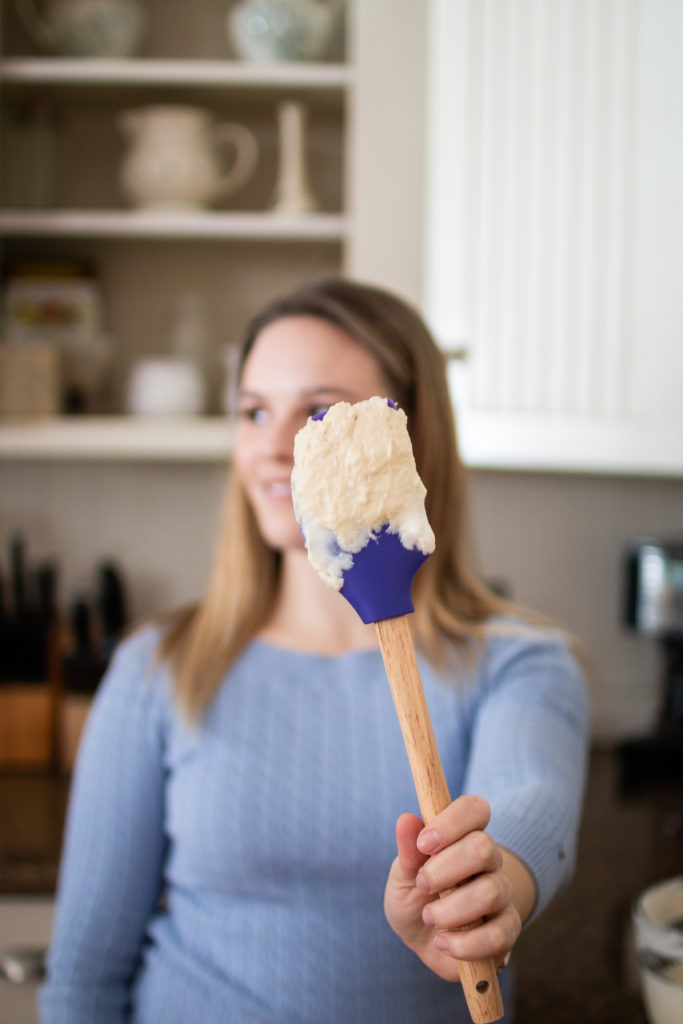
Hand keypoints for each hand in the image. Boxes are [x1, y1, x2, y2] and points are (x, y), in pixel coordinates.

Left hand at [383, 795, 521, 982]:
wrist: (427, 943)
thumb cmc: (415, 900)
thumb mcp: (401, 877)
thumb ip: (407, 851)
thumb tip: (406, 819)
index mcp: (463, 837)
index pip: (475, 809)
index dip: (452, 821)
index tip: (423, 844)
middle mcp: (489, 861)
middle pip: (484, 848)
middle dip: (445, 869)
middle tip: (422, 885)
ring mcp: (502, 895)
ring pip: (490, 893)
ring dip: (449, 910)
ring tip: (430, 918)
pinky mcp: (508, 930)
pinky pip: (497, 935)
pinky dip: (463, 943)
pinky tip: (444, 942)